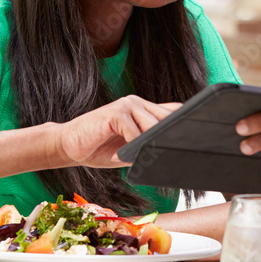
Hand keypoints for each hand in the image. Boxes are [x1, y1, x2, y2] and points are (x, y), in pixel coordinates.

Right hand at [54, 95, 180, 168]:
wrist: (68, 146)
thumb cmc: (100, 149)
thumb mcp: (131, 148)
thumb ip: (148, 144)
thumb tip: (171, 151)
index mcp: (144, 109)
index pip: (174, 112)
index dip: (184, 125)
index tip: (192, 142)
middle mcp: (138, 103)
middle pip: (167, 120)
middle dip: (166, 140)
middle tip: (160, 158)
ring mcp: (127, 105)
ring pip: (153, 127)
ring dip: (147, 147)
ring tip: (133, 159)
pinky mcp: (116, 113)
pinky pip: (134, 133)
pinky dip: (130, 149)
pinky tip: (116, 156)